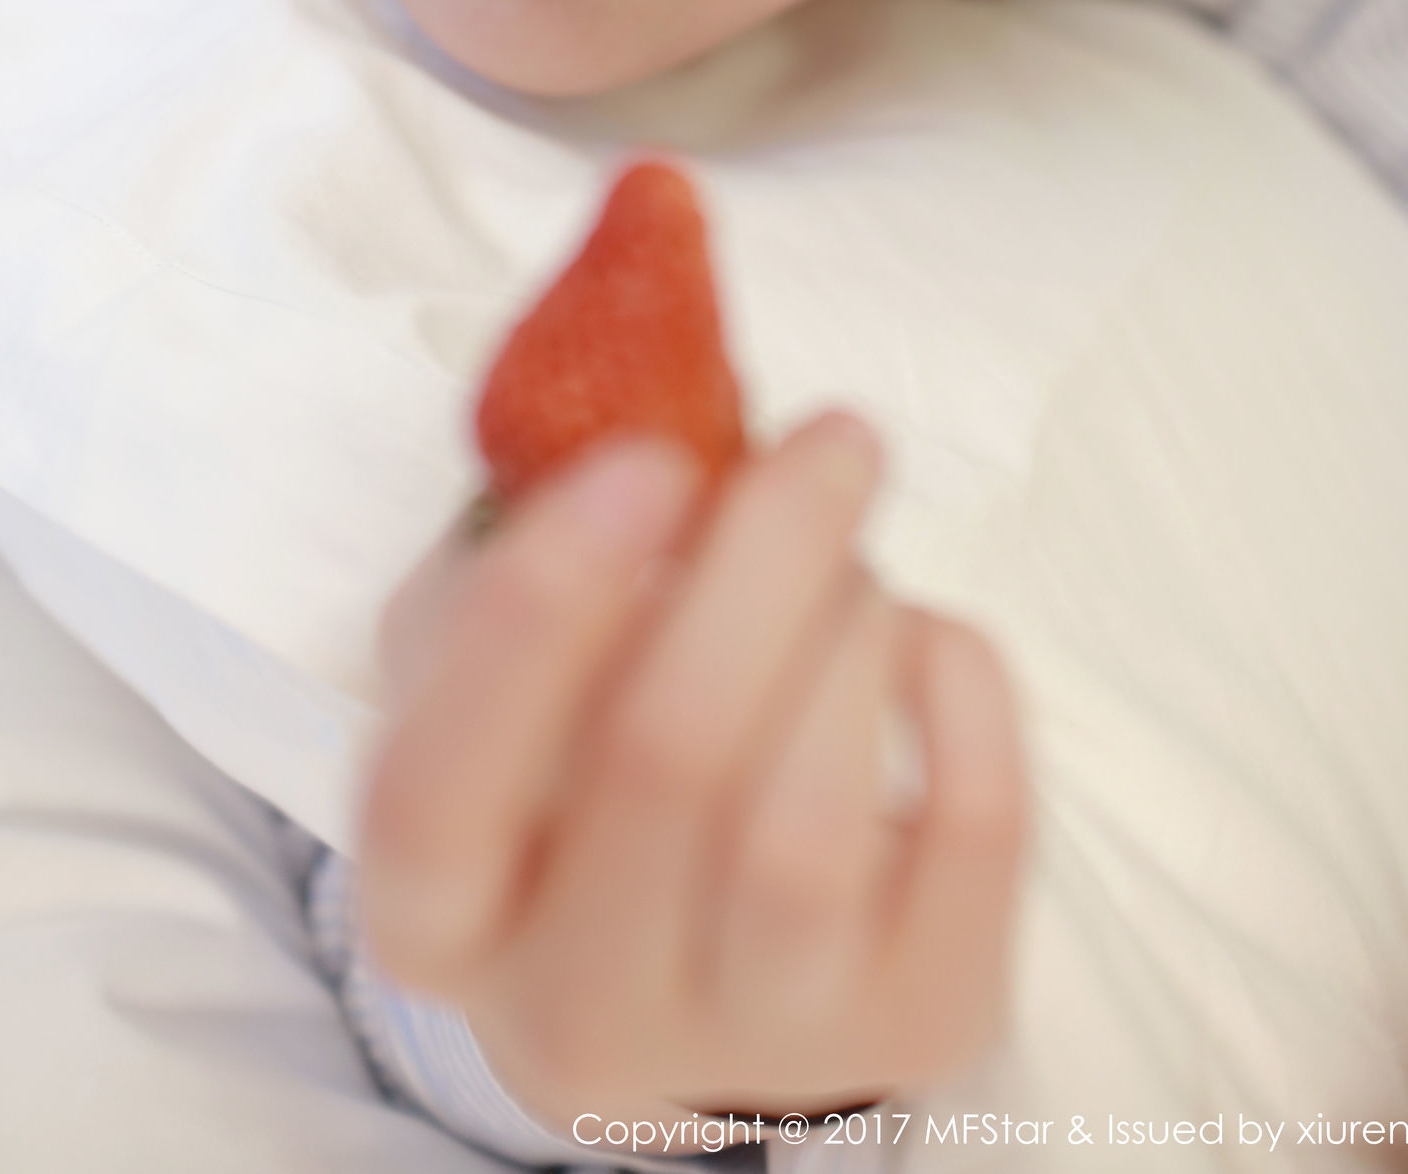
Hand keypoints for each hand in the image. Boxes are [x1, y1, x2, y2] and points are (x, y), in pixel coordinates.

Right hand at [356, 414, 1025, 1137]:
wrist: (712, 976)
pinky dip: (962, 687)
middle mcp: (576, 1005)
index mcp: (437, 911)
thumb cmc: (590, 772)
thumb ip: (527, 538)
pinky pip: (969, 830)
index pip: (440, 786)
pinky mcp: (924, 1018)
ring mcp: (758, 1033)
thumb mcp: (511, 670)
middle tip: (834, 437)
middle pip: (663, 763)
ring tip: (856, 556)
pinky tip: (921, 639)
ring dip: (853, 626)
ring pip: (811, 824)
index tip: (650, 461)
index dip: (540, 611)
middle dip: (765, 556)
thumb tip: (637, 374)